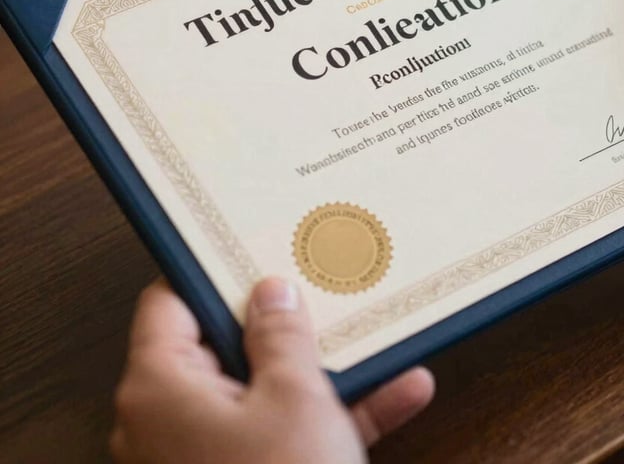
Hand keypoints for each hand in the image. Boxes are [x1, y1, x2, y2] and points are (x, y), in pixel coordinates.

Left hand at [110, 278, 433, 463]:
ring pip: (266, 388)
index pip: (170, 302)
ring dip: (323, 366)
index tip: (248, 245)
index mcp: (161, 386)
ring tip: (367, 332)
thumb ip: (281, 333)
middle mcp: (173, 418)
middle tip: (316, 285)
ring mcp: (209, 452)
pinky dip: (336, 413)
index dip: (211, 269)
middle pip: (226, 342)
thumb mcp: (293, 397)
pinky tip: (397, 390)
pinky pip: (288, 430)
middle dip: (282, 318)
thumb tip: (271, 293)